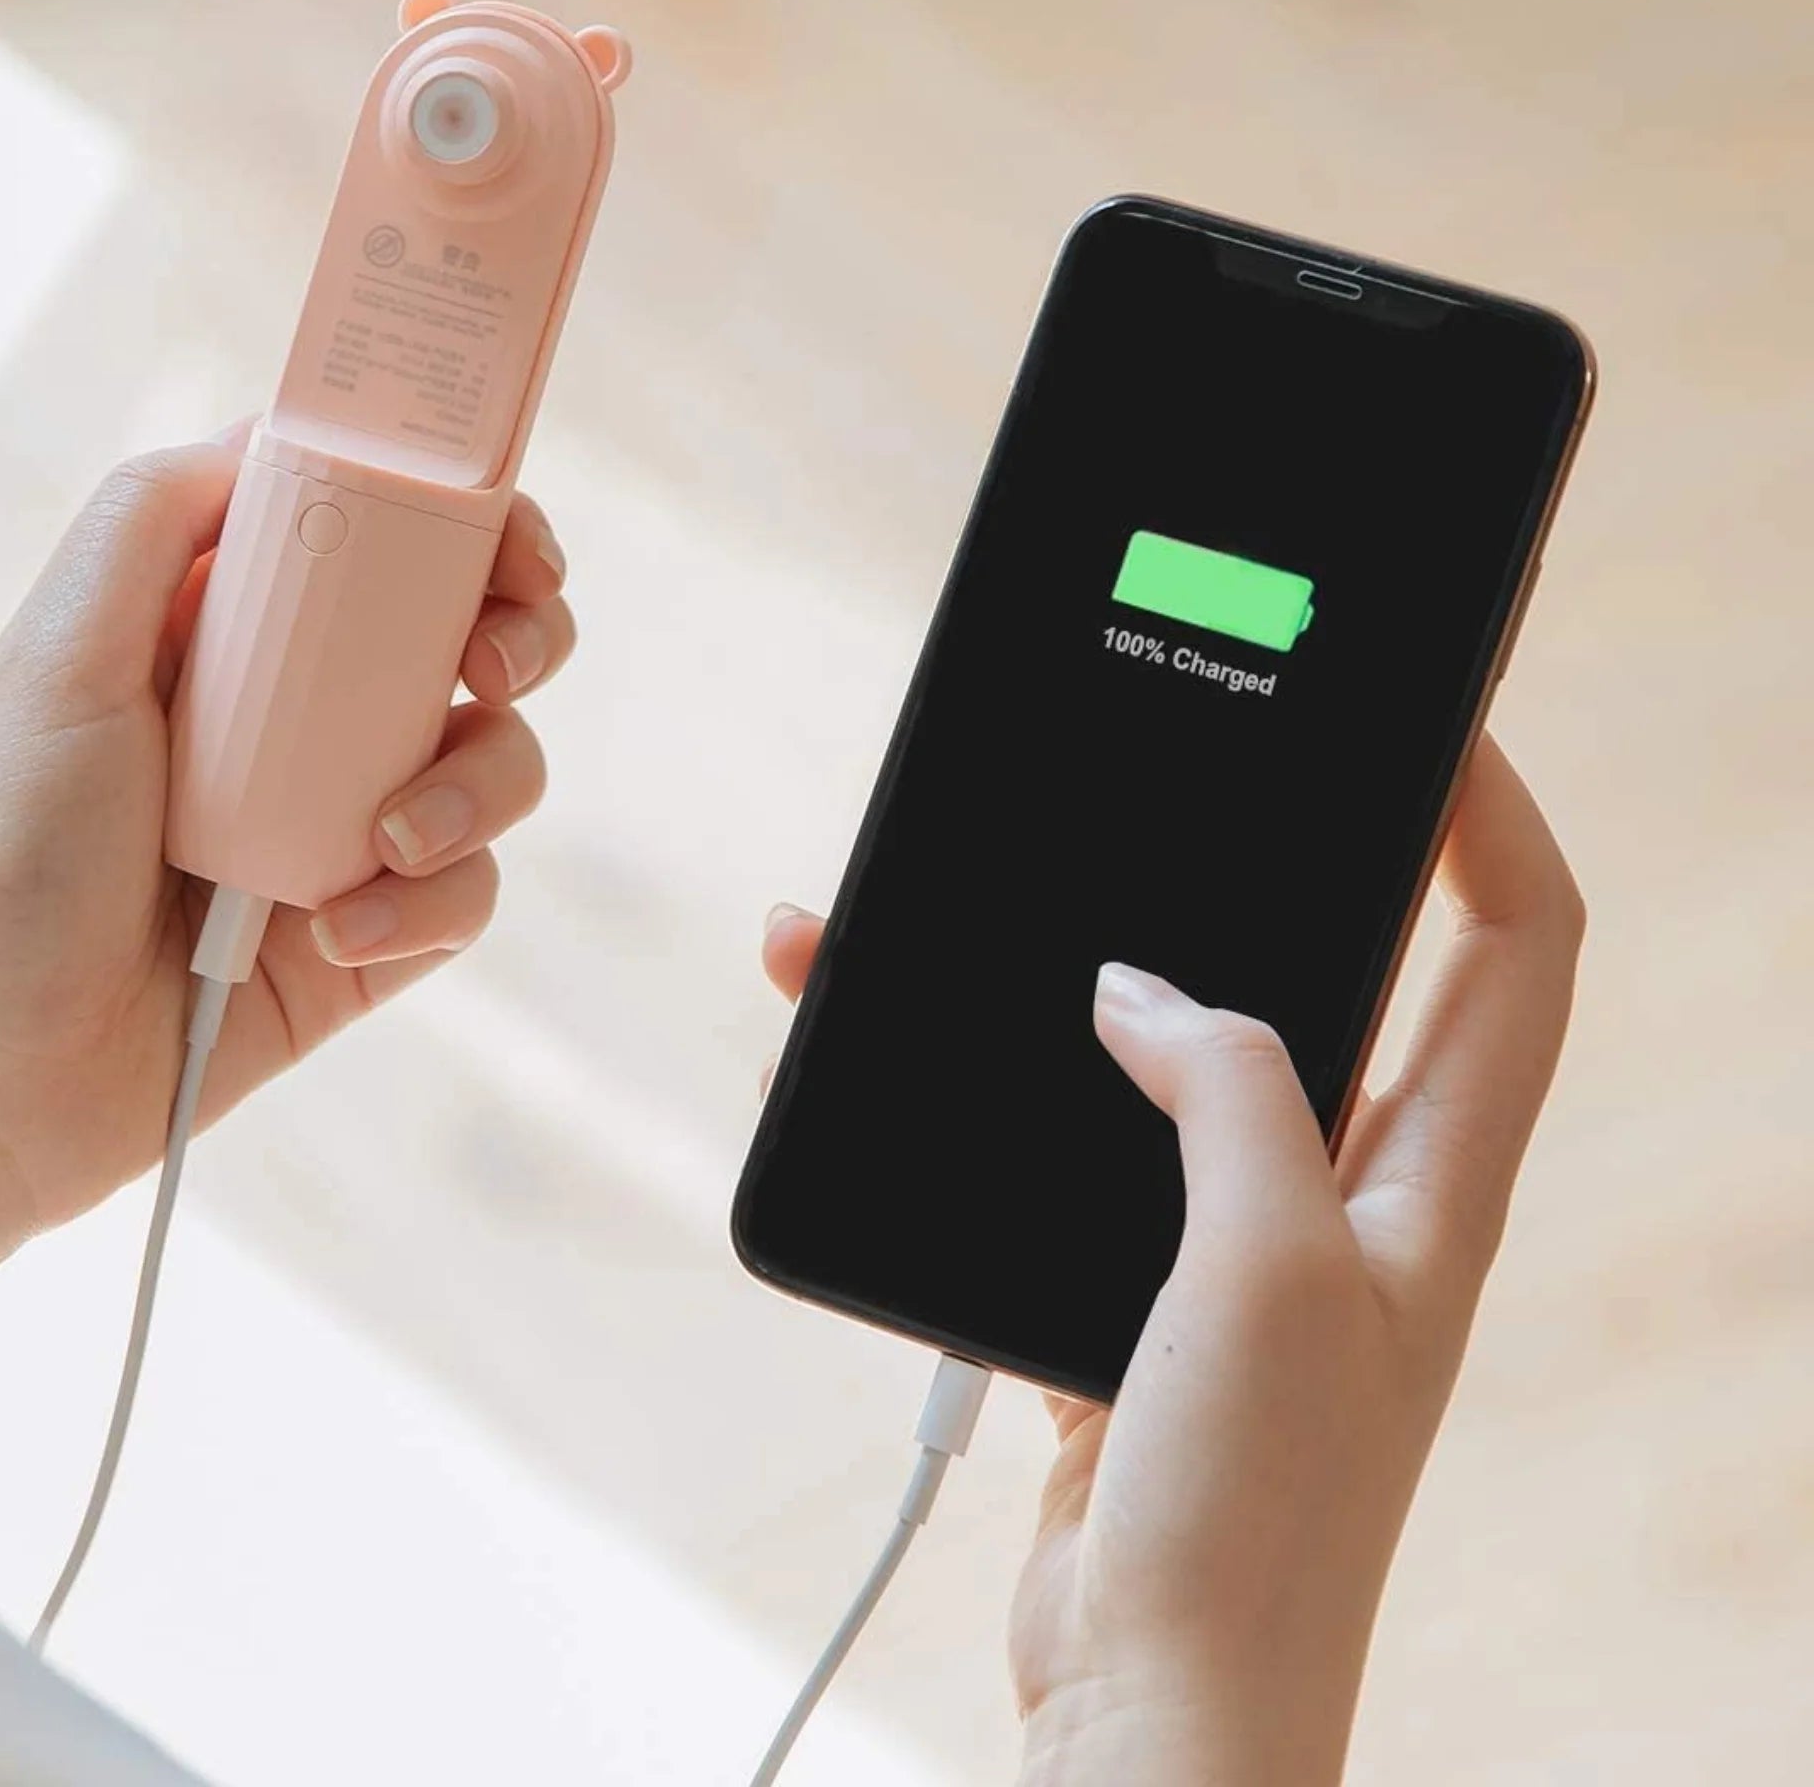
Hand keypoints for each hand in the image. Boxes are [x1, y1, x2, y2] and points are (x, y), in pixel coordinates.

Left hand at [0, 436, 573, 1434]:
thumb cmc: (0, 852)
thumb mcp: (58, 653)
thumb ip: (155, 520)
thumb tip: (275, 436)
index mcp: (238, 633)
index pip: (389, 544)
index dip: (472, 527)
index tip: (511, 544)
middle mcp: (308, 718)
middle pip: (476, 641)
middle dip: (521, 640)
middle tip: (494, 669)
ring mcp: (349, 825)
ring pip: (498, 765)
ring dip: (476, 791)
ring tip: (386, 845)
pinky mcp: (376, 933)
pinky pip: (468, 892)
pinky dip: (428, 905)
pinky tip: (340, 933)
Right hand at [759, 737, 1583, 1786]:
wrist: (1149, 1700)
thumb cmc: (1249, 1518)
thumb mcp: (1266, 1266)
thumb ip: (1229, 1092)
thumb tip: (1142, 989)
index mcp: (1434, 1179)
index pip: (1515, 950)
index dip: (1493, 816)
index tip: (1431, 713)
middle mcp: (1351, 1192)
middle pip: (1346, 971)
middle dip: (1276, 853)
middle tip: (1201, 750)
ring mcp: (1237, 1238)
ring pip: (1177, 1048)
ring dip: (1088, 963)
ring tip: (985, 886)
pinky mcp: (1132, 1281)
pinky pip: (1070, 1134)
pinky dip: (995, 1078)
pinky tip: (885, 1036)